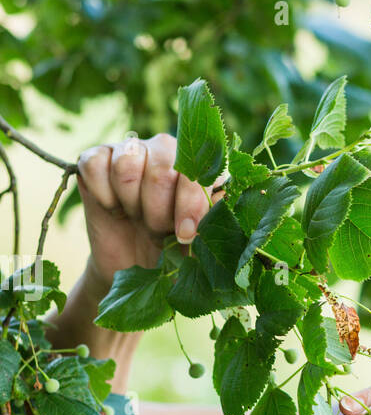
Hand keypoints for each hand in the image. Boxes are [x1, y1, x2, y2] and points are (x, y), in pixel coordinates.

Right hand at [76, 134, 221, 293]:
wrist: (132, 265)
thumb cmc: (172, 251)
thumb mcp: (199, 242)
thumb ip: (217, 217)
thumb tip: (232, 195)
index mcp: (198, 165)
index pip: (197, 171)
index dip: (190, 204)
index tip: (185, 234)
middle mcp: (166, 149)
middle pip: (161, 171)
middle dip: (158, 213)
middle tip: (157, 231)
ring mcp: (130, 150)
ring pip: (127, 166)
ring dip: (131, 203)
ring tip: (136, 217)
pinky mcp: (96, 157)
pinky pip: (94, 165)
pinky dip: (103, 195)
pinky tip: (113, 208)